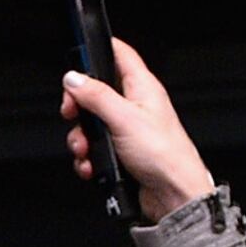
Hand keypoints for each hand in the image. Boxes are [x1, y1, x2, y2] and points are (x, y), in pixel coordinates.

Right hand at [55, 39, 218, 226]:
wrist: (173, 194)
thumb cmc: (164, 155)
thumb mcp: (124, 118)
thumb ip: (96, 96)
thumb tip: (75, 78)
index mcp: (141, 87)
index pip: (119, 54)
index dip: (98, 52)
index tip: (76, 62)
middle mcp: (134, 105)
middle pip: (96, 92)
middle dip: (78, 106)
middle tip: (72, 114)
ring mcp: (127, 130)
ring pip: (92, 124)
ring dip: (81, 138)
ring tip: (85, 149)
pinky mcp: (122, 153)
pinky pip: (95, 148)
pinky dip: (89, 157)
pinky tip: (92, 165)